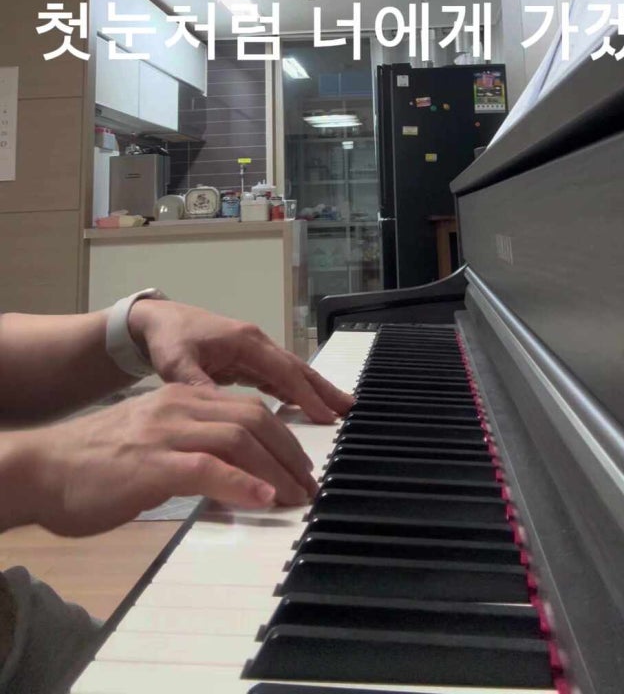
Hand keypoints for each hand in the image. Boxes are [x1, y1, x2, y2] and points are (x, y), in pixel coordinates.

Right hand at [7, 383, 317, 536]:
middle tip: (310, 484)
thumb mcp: (151, 447)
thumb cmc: (92, 466)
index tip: (302, 466)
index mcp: (180, 398)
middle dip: (291, 452)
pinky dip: (243, 483)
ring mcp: (166, 432)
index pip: (247, 408)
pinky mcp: (152, 464)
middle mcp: (178, 406)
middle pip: (254, 417)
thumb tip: (231, 477)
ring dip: (277, 469)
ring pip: (239, 437)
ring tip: (298, 496)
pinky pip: (209, 467)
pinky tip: (265, 499)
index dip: (283, 436)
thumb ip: (189, 451)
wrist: (39, 469)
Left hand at [129, 301, 352, 421]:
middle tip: (349, 410)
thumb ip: (199, 386)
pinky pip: (277, 377)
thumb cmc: (169, 339)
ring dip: (314, 390)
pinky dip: (294, 391)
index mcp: (245, 341)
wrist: (157, 320)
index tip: (326, 417)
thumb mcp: (177, 364)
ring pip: (291, 372)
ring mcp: (254, 350)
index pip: (283, 371)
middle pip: (297, 368)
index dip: (305, 395)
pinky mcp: (247, 359)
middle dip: (323, 389)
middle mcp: (256, 343)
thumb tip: (220, 413)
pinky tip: (305, 407)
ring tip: (337, 411)